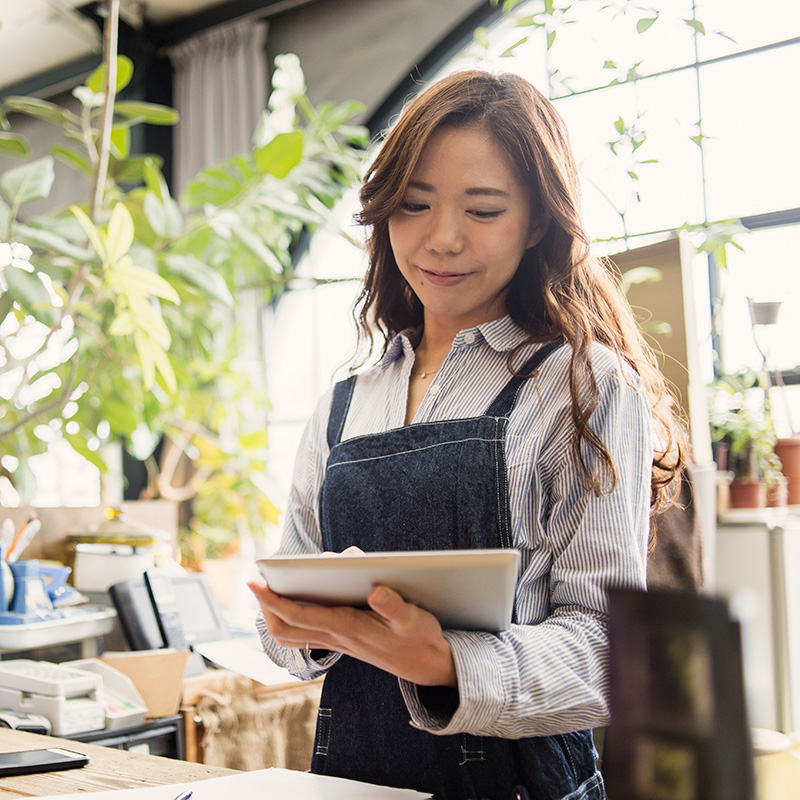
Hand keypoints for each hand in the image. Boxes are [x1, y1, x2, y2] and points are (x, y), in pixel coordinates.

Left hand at [248, 579, 456, 686]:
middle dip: (267, 608)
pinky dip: (295, 618)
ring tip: (271, 587)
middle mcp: (338, 637)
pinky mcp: (345, 641)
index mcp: (349, 628)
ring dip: (277, 613)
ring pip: (294, 634)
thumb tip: (374, 590)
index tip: (255, 582)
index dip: (273, 600)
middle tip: (258, 583)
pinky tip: (298, 599)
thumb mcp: (414, 619)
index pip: (299, 615)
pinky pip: (308, 633)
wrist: (429, 665)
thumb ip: (394, 606)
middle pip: (286, 630)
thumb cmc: (420, 638)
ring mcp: (339, 642)